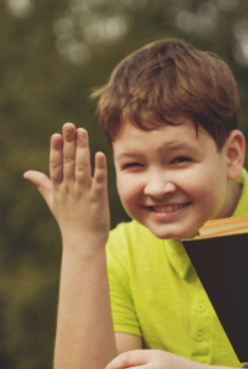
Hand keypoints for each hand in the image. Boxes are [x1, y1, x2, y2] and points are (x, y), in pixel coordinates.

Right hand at [24, 123, 108, 245]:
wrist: (82, 244)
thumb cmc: (69, 222)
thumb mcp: (53, 202)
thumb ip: (42, 184)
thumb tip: (27, 173)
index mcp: (59, 188)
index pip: (56, 165)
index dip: (56, 150)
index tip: (56, 134)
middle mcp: (69, 189)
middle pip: (68, 162)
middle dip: (68, 143)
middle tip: (69, 125)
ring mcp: (83, 194)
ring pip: (82, 168)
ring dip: (82, 149)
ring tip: (83, 132)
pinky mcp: (97, 200)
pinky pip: (98, 181)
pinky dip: (99, 168)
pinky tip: (99, 154)